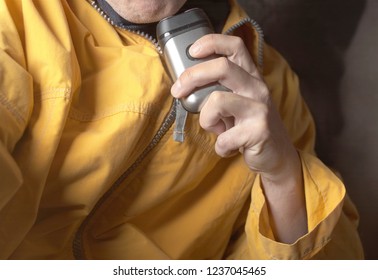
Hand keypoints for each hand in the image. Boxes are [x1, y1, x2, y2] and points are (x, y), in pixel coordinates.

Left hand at [171, 34, 297, 182]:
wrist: (277, 155)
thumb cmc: (249, 126)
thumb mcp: (238, 101)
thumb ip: (219, 89)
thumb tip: (186, 84)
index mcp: (250, 76)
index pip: (234, 46)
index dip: (211, 42)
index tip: (191, 51)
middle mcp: (257, 87)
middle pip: (221, 67)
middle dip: (192, 76)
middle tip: (177, 91)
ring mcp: (259, 108)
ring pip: (217, 100)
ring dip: (206, 120)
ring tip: (217, 130)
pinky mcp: (259, 131)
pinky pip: (223, 138)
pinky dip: (220, 147)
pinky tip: (228, 148)